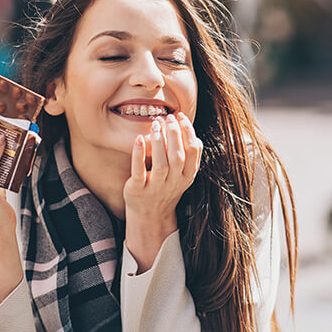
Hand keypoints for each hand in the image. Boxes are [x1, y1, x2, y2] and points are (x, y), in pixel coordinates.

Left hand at [124, 112, 201, 271]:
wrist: (150, 215)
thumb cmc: (165, 187)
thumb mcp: (182, 175)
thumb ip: (188, 156)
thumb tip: (191, 131)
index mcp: (187, 176)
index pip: (193, 151)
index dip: (188, 131)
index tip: (180, 116)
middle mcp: (174, 182)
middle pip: (178, 156)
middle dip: (174, 134)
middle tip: (167, 118)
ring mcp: (156, 187)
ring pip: (161, 164)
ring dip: (159, 142)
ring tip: (155, 124)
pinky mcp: (138, 190)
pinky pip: (139, 172)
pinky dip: (139, 155)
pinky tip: (138, 139)